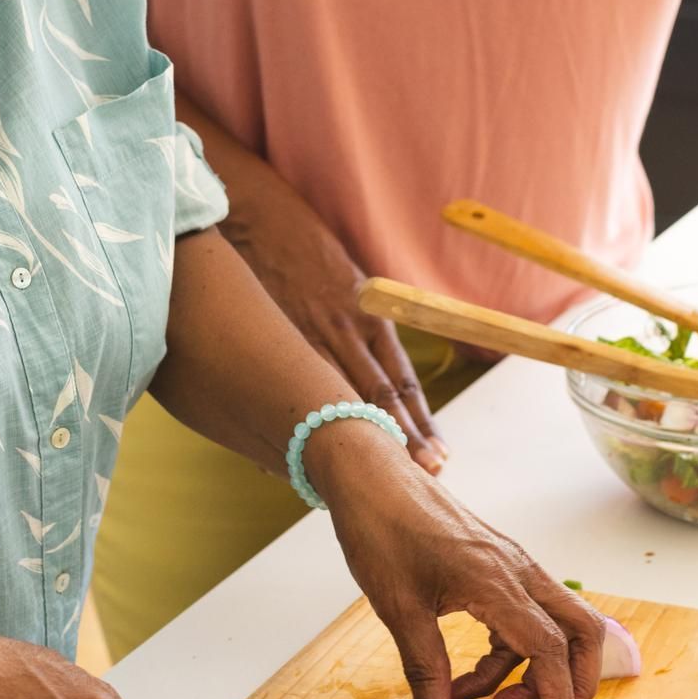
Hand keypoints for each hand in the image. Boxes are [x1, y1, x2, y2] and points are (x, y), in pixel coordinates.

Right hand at [227, 187, 446, 473]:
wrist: (260, 219)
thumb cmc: (308, 249)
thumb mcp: (350, 282)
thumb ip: (362, 327)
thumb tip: (375, 375)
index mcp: (369, 318)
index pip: (401, 382)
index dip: (419, 422)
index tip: (437, 455)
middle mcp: (346, 331)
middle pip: (378, 399)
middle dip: (401, 441)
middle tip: (423, 478)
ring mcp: (308, 337)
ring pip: (339, 398)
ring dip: (356, 440)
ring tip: (370, 479)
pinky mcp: (275, 337)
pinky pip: (290, 388)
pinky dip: (294, 424)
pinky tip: (297, 459)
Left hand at [309, 424, 604, 698]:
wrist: (370, 476)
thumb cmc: (382, 528)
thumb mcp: (397, 608)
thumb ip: (424, 670)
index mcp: (496, 580)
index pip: (550, 649)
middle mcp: (517, 570)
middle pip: (581, 632)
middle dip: (572, 684)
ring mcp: (511, 564)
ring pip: (555, 625)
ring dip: (535, 673)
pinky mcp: (497, 565)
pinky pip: (525, 616)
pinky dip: (510, 654)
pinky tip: (471, 676)